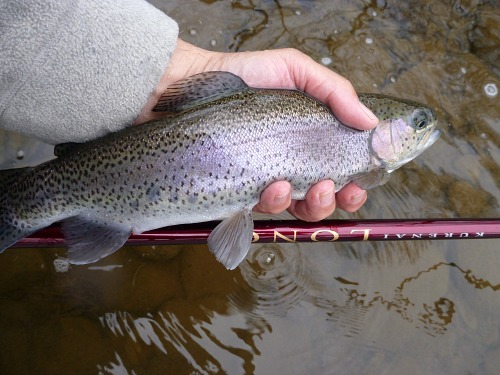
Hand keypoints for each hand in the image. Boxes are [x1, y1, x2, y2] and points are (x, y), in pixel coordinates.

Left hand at [135, 40, 377, 219]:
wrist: (190, 86)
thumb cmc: (243, 76)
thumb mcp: (294, 70)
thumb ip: (334, 91)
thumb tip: (372, 122)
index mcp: (307, 141)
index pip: (340, 170)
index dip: (355, 183)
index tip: (360, 183)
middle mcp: (288, 164)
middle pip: (322, 198)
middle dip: (335, 201)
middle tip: (334, 188)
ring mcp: (264, 180)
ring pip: (296, 210)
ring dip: (311, 206)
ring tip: (310, 187)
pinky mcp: (239, 191)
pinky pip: (262, 210)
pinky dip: (275, 204)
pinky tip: (274, 187)